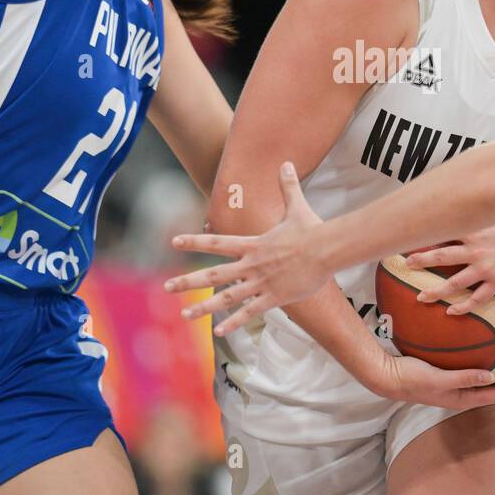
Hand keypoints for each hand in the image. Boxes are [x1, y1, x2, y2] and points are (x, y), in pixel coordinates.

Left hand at [166, 162, 325, 334]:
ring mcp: (261, 283)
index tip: (173, 242)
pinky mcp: (274, 297)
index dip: (194, 242)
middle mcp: (251, 265)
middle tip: (167, 287)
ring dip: (204, 306)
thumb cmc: (312, 230)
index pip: (216, 242)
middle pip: (213, 274)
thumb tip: (286, 163)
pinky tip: (218, 331)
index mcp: (253, 244)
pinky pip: (249, 312)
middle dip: (188, 281)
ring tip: (185, 315)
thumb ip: (287, 187)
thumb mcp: (296, 206)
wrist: (327, 250)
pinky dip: (234, 322)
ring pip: (226, 297)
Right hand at [367, 351, 494, 408]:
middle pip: (494, 390)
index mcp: (461, 398)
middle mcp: (460, 394)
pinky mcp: (446, 376)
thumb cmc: (412, 378)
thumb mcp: (439, 379)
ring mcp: (453, 386)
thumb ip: (464, 378)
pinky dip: (484, 366)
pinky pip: (472, 373)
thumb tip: (492, 377)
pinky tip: (487, 356)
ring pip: (484, 382)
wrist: (388, 376)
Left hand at [408, 210, 494, 314]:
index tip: (405, 236)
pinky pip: (478, 298)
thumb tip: (465, 193)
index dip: (423, 235)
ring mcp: (488, 266)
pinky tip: (452, 311)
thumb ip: (480, 208)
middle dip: (420, 260)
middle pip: (441, 257)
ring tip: (420, 297)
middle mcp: (478, 248)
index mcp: (475, 228)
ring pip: (455, 282)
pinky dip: (463, 307)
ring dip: (436, 291)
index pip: (442, 231)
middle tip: (404, 264)